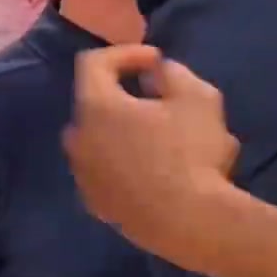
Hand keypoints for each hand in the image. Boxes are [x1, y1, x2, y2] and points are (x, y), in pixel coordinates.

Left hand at [65, 46, 239, 258]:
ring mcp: (84, 177)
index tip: (156, 60)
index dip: (125, 54)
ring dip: (120, 133)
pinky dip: (121, 164)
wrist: (190, 223)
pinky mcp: (97, 206)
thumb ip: (173, 74)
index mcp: (96, 106)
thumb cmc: (192, 153)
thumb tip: (156, 74)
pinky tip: (153, 171)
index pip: (94, 64)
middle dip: (120, 95)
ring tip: (155, 138)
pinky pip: (104, 173)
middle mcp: (78, 139)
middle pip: (91, 104)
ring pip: (96, 142)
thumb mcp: (198, 98)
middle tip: (155, 99)